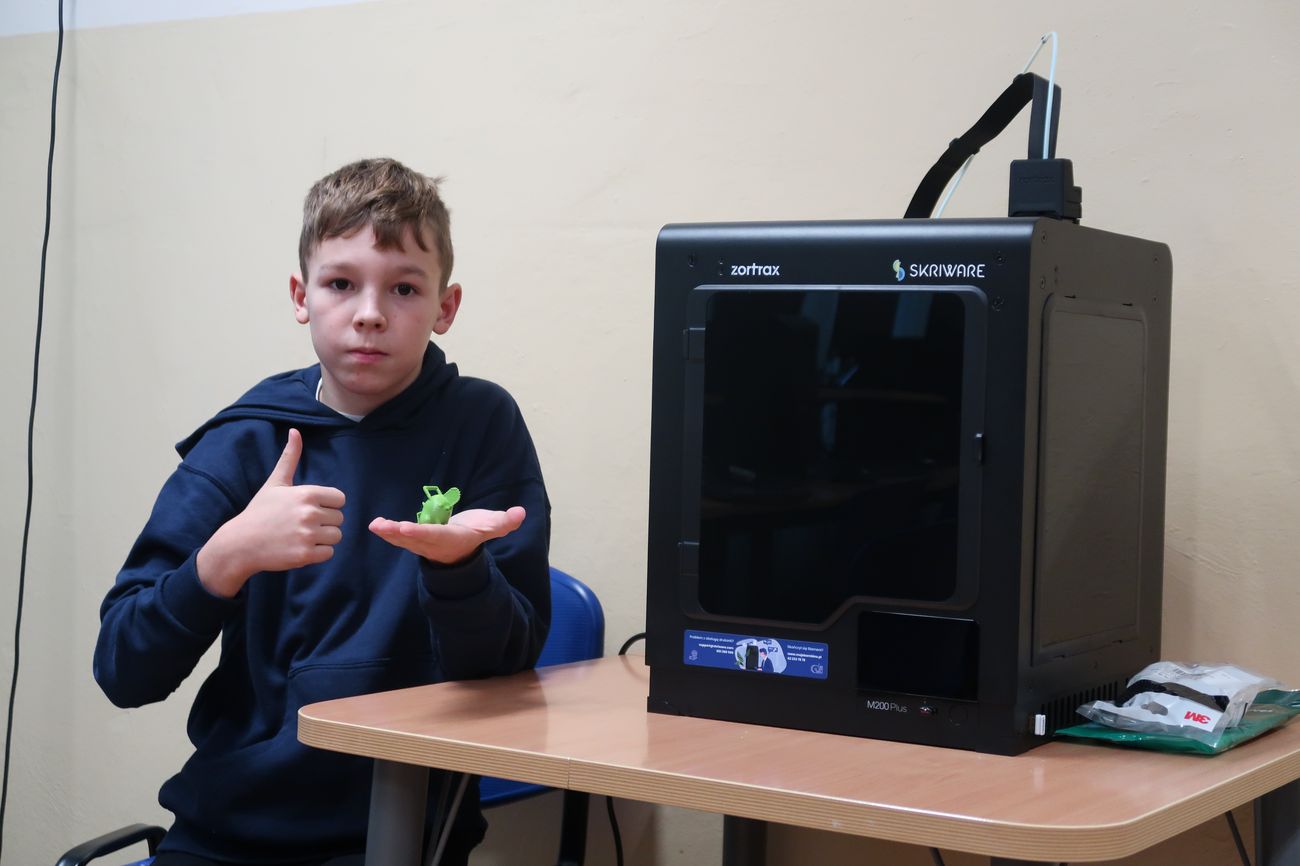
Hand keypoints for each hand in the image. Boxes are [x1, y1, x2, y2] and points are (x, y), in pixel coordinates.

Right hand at [196, 428, 345, 596]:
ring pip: (336, 536)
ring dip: (323, 539)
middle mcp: (309, 513)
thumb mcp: (275, 482)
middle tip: (302, 524)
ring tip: (301, 536)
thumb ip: (290, 457)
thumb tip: (295, 431)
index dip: (327, 505)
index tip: (310, 508)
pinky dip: (318, 553)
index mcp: (306, 493)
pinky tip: (300, 548)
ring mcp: (308, 535)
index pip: (340, 499)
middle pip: (339, 518)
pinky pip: (329, 553)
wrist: (240, 543)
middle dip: (325, 522)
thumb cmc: (260, 511)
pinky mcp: (305, 555)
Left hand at [369, 506, 525, 564]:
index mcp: (451, 538)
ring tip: (376, 525)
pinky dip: (387, 531)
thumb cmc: (474, 534)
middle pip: (415, 538)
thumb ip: (504, 522)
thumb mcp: (492, 528)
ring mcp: (422, 544)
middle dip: (401, 533)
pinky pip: (399, 537)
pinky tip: (375, 524)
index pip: (435, 534)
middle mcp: (434, 543)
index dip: (421, 531)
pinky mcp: (413, 540)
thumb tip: (521, 512)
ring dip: (389, 533)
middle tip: (387, 526)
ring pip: (403, 539)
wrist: (460, 552)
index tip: (406, 527)